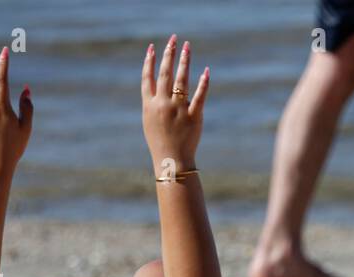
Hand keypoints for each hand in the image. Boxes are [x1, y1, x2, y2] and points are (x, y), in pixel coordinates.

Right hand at [142, 35, 208, 173]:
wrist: (172, 160)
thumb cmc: (160, 141)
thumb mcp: (150, 120)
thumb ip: (153, 101)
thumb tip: (156, 84)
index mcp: (149, 104)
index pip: (147, 77)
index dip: (149, 61)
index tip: (152, 46)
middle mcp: (163, 104)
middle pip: (165, 73)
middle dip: (169, 54)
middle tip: (173, 39)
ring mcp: (178, 110)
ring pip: (181, 80)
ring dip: (185, 61)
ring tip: (188, 47)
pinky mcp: (194, 117)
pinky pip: (199, 96)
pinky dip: (203, 83)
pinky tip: (206, 71)